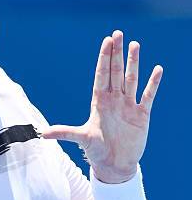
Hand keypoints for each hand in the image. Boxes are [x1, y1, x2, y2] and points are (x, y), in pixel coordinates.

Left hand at [42, 30, 162, 182]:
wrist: (114, 165)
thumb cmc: (97, 152)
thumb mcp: (81, 139)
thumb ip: (64, 132)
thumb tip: (42, 134)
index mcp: (99, 102)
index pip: (101, 75)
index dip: (104, 58)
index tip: (106, 41)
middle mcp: (114, 100)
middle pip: (116, 72)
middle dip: (116, 54)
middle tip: (118, 34)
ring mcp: (128, 106)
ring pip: (131, 79)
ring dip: (133, 63)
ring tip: (134, 45)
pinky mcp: (141, 115)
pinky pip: (147, 96)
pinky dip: (153, 83)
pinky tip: (157, 69)